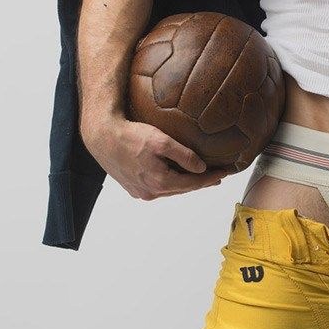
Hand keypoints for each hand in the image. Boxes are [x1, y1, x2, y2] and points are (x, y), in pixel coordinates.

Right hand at [82, 116, 229, 199]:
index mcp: (160, 182)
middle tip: (218, 176)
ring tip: (201, 177)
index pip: (194, 183)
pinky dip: (171, 182)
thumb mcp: (161, 142)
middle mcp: (151, 192)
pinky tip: (176, 176)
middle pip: (183, 188)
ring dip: (186, 183)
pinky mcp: (133, 187)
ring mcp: (141, 191)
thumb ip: (184, 156)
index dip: (211, 178)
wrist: (102, 137)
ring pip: (170, 189)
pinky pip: (158, 187)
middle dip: (202, 182)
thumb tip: (202, 168)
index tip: (226, 173)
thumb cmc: (131, 136)